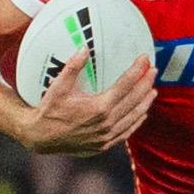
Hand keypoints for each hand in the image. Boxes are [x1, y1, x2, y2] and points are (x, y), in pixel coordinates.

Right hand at [25, 52, 152, 155]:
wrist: (40, 137)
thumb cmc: (49, 110)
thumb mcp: (59, 86)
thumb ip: (73, 66)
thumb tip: (85, 48)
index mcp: (98, 107)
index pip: (125, 84)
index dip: (137, 70)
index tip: (144, 59)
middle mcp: (106, 123)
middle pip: (134, 100)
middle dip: (145, 83)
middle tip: (153, 70)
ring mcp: (107, 136)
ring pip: (134, 117)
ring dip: (145, 102)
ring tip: (153, 90)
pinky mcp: (104, 145)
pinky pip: (126, 132)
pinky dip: (136, 122)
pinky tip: (142, 114)